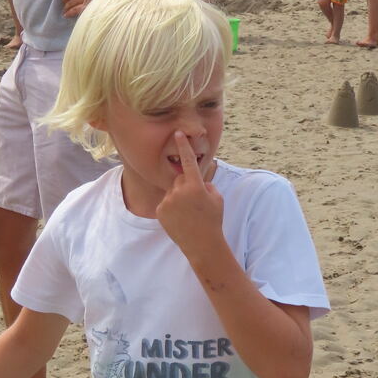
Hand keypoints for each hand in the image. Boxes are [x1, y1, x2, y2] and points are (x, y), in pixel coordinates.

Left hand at [155, 132, 223, 256]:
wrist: (202, 244)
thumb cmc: (213, 220)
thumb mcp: (216, 198)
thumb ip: (205, 184)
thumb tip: (196, 180)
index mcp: (195, 186)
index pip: (188, 161)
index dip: (183, 146)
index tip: (177, 133)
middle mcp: (179, 191)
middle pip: (180, 179)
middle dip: (186, 185)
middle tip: (195, 202)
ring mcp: (168, 201)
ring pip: (172, 191)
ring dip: (179, 197)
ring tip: (188, 213)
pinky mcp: (160, 210)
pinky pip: (166, 202)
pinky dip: (171, 207)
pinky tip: (180, 218)